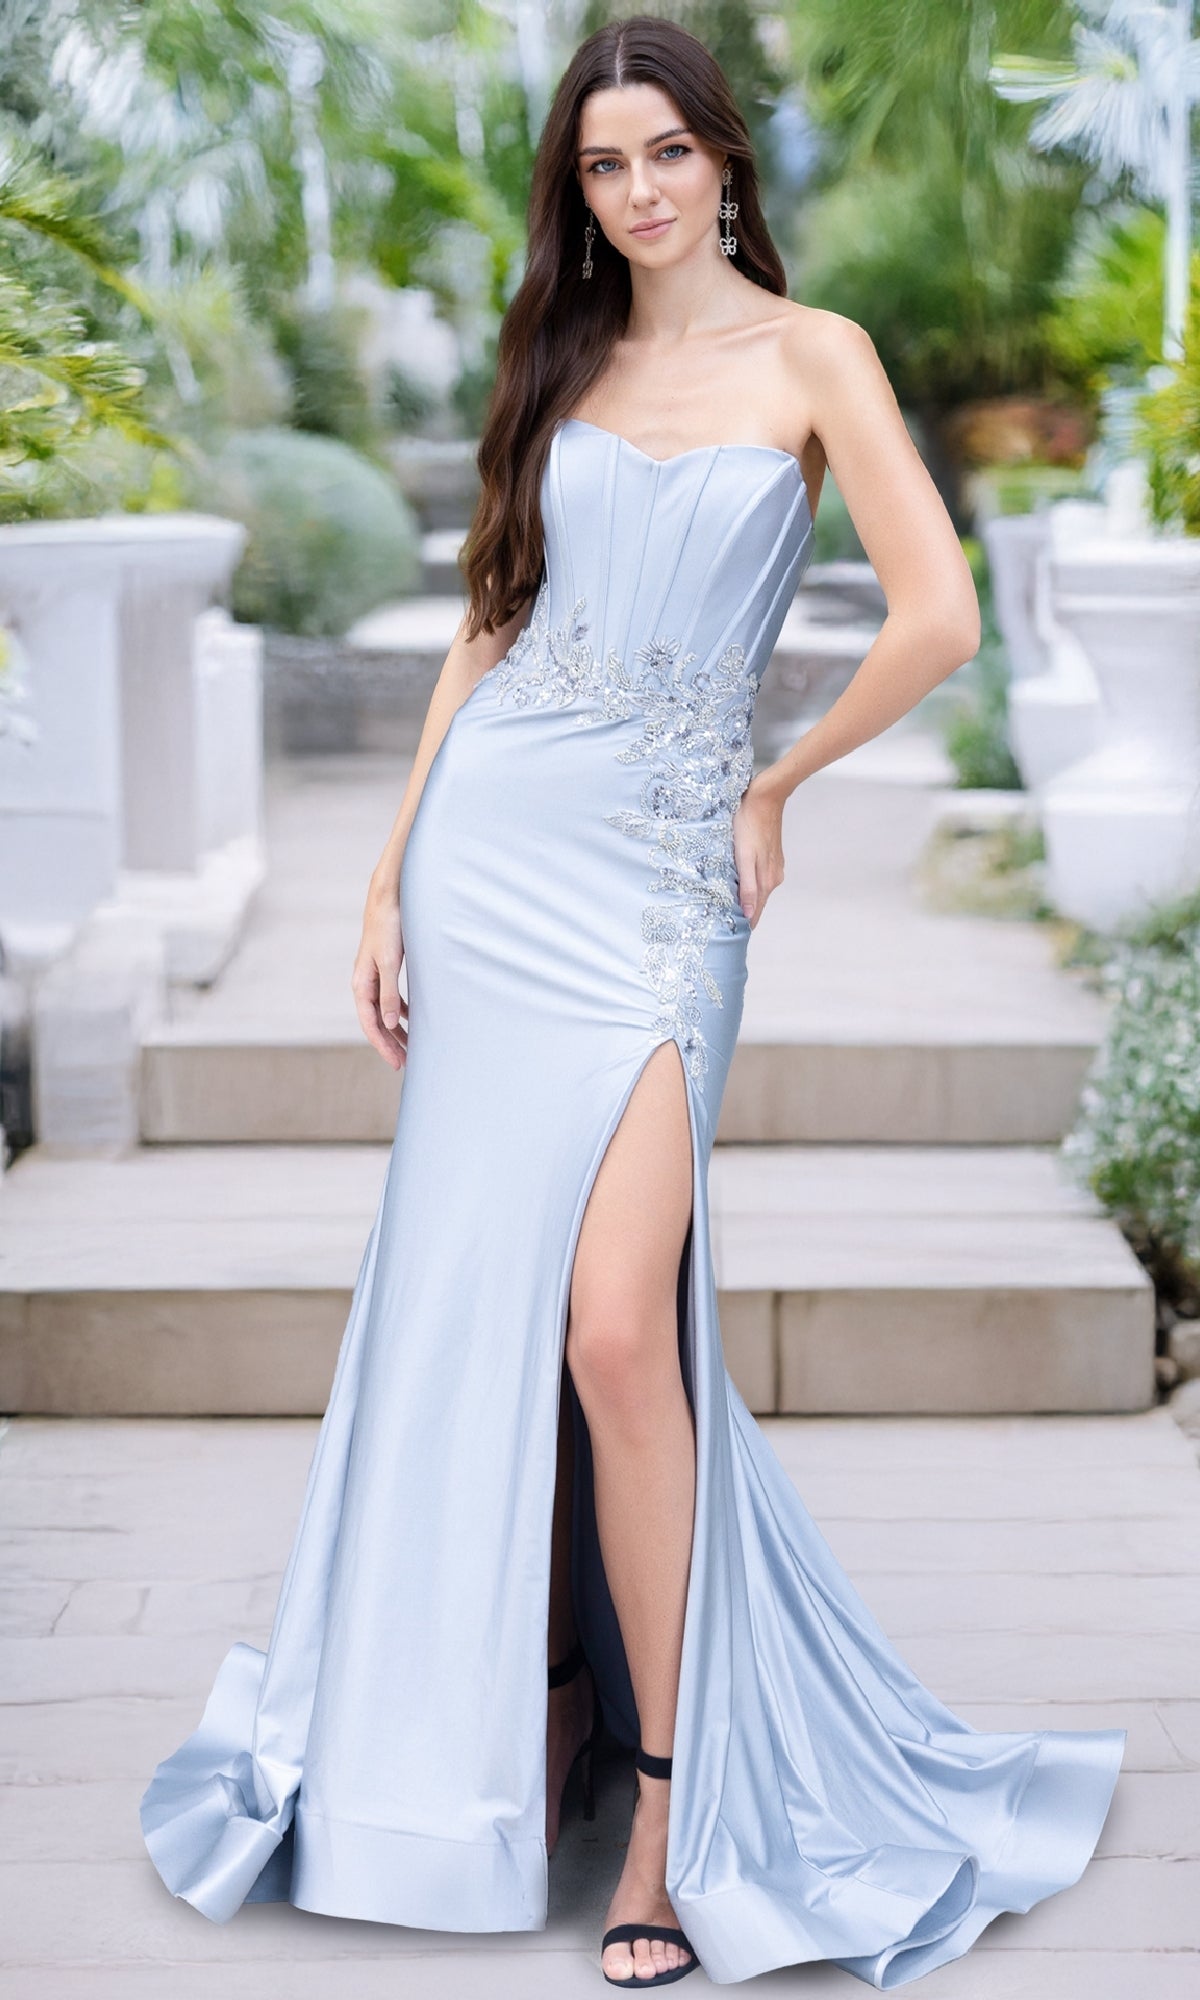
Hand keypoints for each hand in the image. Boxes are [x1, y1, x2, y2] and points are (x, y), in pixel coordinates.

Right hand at [351, 885, 408, 1069]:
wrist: (389, 898)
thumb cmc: (388, 927)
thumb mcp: (390, 963)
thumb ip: (389, 993)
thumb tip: (390, 1023)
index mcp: (361, 984)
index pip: (370, 1024)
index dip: (382, 1045)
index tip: (396, 1063)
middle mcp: (365, 982)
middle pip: (376, 1021)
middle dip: (390, 1043)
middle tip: (406, 1064)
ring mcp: (375, 976)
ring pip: (384, 1011)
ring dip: (397, 1030)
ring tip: (411, 1047)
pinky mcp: (386, 968)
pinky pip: (391, 998)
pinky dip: (401, 1011)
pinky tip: (413, 1019)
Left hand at [731, 773, 785, 928]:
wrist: (765, 798)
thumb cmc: (749, 824)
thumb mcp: (744, 857)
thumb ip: (747, 887)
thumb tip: (748, 914)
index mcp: (766, 880)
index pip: (755, 912)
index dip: (744, 924)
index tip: (730, 937)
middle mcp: (773, 877)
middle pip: (757, 903)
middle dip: (743, 913)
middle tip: (724, 924)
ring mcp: (773, 867)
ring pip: (758, 891)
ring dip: (746, 899)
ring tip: (728, 908)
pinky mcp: (771, 857)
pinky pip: (759, 878)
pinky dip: (749, 885)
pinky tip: (738, 885)